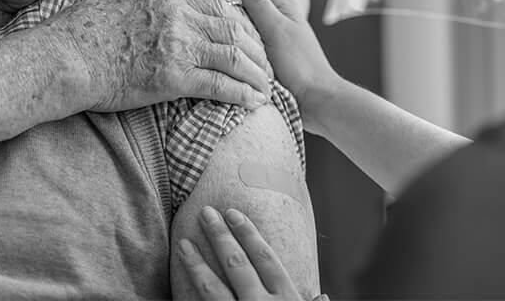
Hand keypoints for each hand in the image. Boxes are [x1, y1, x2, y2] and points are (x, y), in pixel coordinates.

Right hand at [44, 0, 272, 111]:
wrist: (64, 59)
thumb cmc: (80, 33)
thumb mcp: (117, 1)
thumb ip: (145, 2)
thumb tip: (151, 3)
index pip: (217, 5)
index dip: (240, 23)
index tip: (251, 38)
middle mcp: (177, 14)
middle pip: (232, 28)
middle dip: (257, 48)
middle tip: (269, 65)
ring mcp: (178, 44)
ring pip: (234, 55)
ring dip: (257, 73)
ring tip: (268, 87)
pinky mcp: (174, 77)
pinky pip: (220, 84)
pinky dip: (242, 93)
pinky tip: (254, 102)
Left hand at [178, 206, 327, 300]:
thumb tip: (323, 295)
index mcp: (287, 299)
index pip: (265, 258)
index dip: (248, 233)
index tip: (232, 212)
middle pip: (237, 265)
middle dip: (220, 236)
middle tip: (205, 213)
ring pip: (213, 289)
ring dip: (196, 264)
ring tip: (184, 244)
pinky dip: (191, 294)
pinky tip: (180, 282)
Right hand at [224, 0, 336, 113]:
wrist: (316, 99)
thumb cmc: (299, 65)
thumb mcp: (275, 29)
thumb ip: (256, 1)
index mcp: (281, 2)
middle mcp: (277, 11)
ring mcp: (272, 28)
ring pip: (244, 7)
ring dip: (225, 1)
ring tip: (200, 2)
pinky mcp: (268, 45)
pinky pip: (244, 26)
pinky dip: (230, 21)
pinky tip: (216, 28)